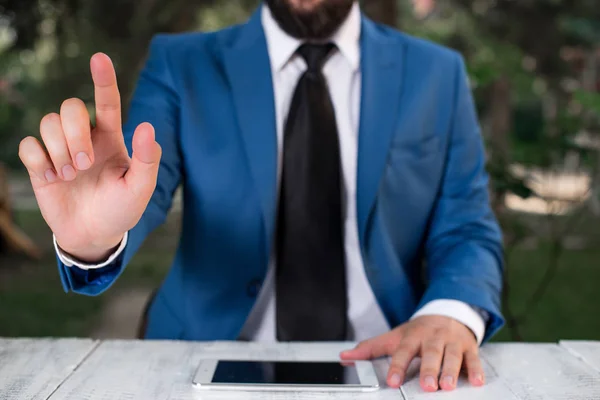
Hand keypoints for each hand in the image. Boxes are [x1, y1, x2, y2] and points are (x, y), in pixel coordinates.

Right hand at [18, 53, 161, 261]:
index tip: (100, 58)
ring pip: (47, 122)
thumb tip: (146, 127)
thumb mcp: (140, 189)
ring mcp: (61, 149)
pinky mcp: (40, 164)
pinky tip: (52, 178)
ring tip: (70, 175)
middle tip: (85, 165)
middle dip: (75, 133)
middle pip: (70, 108)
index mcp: (111, 138)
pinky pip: (28, 145)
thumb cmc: (121, 209)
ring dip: (59, 149)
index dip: (103, 79)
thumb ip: (147, 160)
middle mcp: (85, 137)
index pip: (107, 102)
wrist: (94, 234)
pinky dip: (39, 161)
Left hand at [340, 315, 483, 391]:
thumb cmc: (418, 330)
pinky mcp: (469, 347)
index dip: (397, 367)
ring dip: (451, 371)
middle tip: (428, 386)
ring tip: (448, 386)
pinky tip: (476, 381)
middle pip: (430, 353)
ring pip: (452, 356)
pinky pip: (473, 359)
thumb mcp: (394, 336)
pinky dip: (475, 370)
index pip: (402, 352)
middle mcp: (432, 338)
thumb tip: (345, 357)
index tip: (392, 381)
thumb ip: (370, 348)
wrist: (448, 312)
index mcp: (412, 336)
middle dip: (429, 369)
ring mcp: (451, 342)